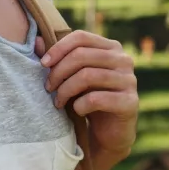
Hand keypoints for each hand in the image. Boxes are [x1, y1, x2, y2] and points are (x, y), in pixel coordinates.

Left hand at [35, 30, 137, 153]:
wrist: (109, 132)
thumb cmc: (88, 97)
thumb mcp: (71, 76)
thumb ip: (56, 59)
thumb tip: (37, 41)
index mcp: (111, 47)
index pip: (81, 37)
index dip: (58, 48)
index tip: (43, 64)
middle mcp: (124, 60)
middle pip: (82, 55)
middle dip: (59, 72)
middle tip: (48, 87)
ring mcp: (129, 80)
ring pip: (87, 76)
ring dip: (66, 90)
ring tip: (57, 101)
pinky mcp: (130, 102)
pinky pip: (96, 99)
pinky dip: (79, 105)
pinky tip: (76, 110)